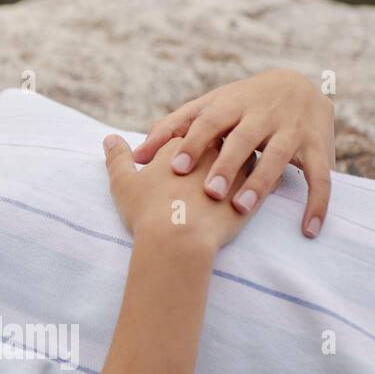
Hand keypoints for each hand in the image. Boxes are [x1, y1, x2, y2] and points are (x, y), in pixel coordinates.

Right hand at [104, 135, 261, 253]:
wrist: (178, 240)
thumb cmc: (147, 210)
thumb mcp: (123, 182)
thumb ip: (117, 157)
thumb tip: (110, 138)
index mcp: (183, 142)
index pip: (187, 133)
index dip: (182, 144)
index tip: (179, 157)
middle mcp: (212, 149)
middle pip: (220, 138)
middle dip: (216, 147)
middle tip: (210, 161)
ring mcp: (236, 169)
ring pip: (246, 154)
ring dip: (242, 160)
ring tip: (237, 172)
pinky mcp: (252, 192)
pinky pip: (265, 179)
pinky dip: (262, 181)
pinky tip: (257, 189)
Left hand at [130, 69, 334, 238]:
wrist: (300, 85)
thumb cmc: (239, 104)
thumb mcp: (208, 108)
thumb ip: (172, 129)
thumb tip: (135, 155)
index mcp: (231, 104)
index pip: (209, 122)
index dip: (193, 143)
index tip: (175, 167)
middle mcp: (262, 115)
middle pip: (242, 139)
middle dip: (226, 165)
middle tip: (208, 191)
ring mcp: (291, 130)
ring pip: (278, 157)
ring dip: (260, 183)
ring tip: (240, 208)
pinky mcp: (318, 148)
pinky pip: (320, 177)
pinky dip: (317, 202)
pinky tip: (307, 228)